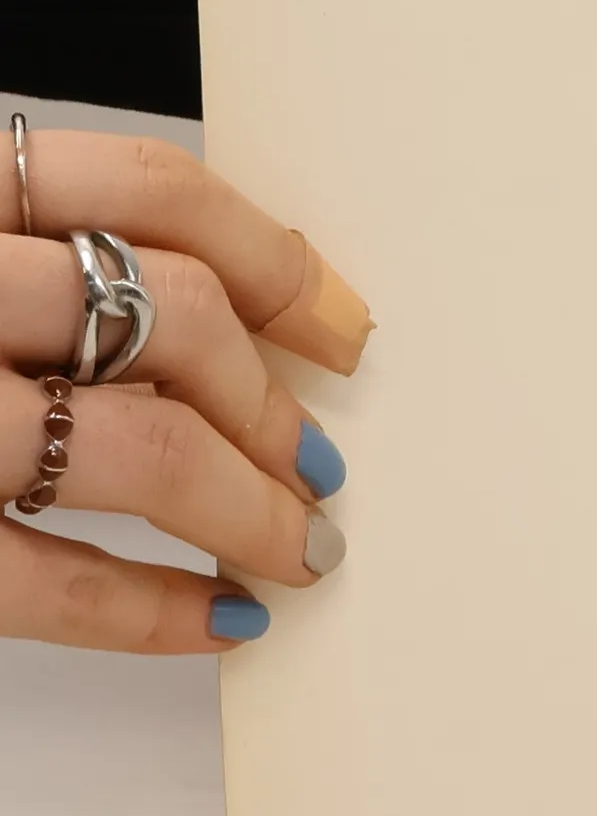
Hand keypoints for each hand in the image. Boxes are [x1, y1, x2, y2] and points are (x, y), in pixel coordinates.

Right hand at [1, 129, 370, 652]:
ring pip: (140, 447)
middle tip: (318, 469)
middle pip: (173, 319)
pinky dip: (154, 611)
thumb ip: (21, 250)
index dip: (277, 262)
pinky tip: (219, 624)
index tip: (344, 329)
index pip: (151, 191)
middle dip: (272, 406)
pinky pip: (42, 580)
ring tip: (298, 551)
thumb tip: (232, 317)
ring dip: (249, 509)